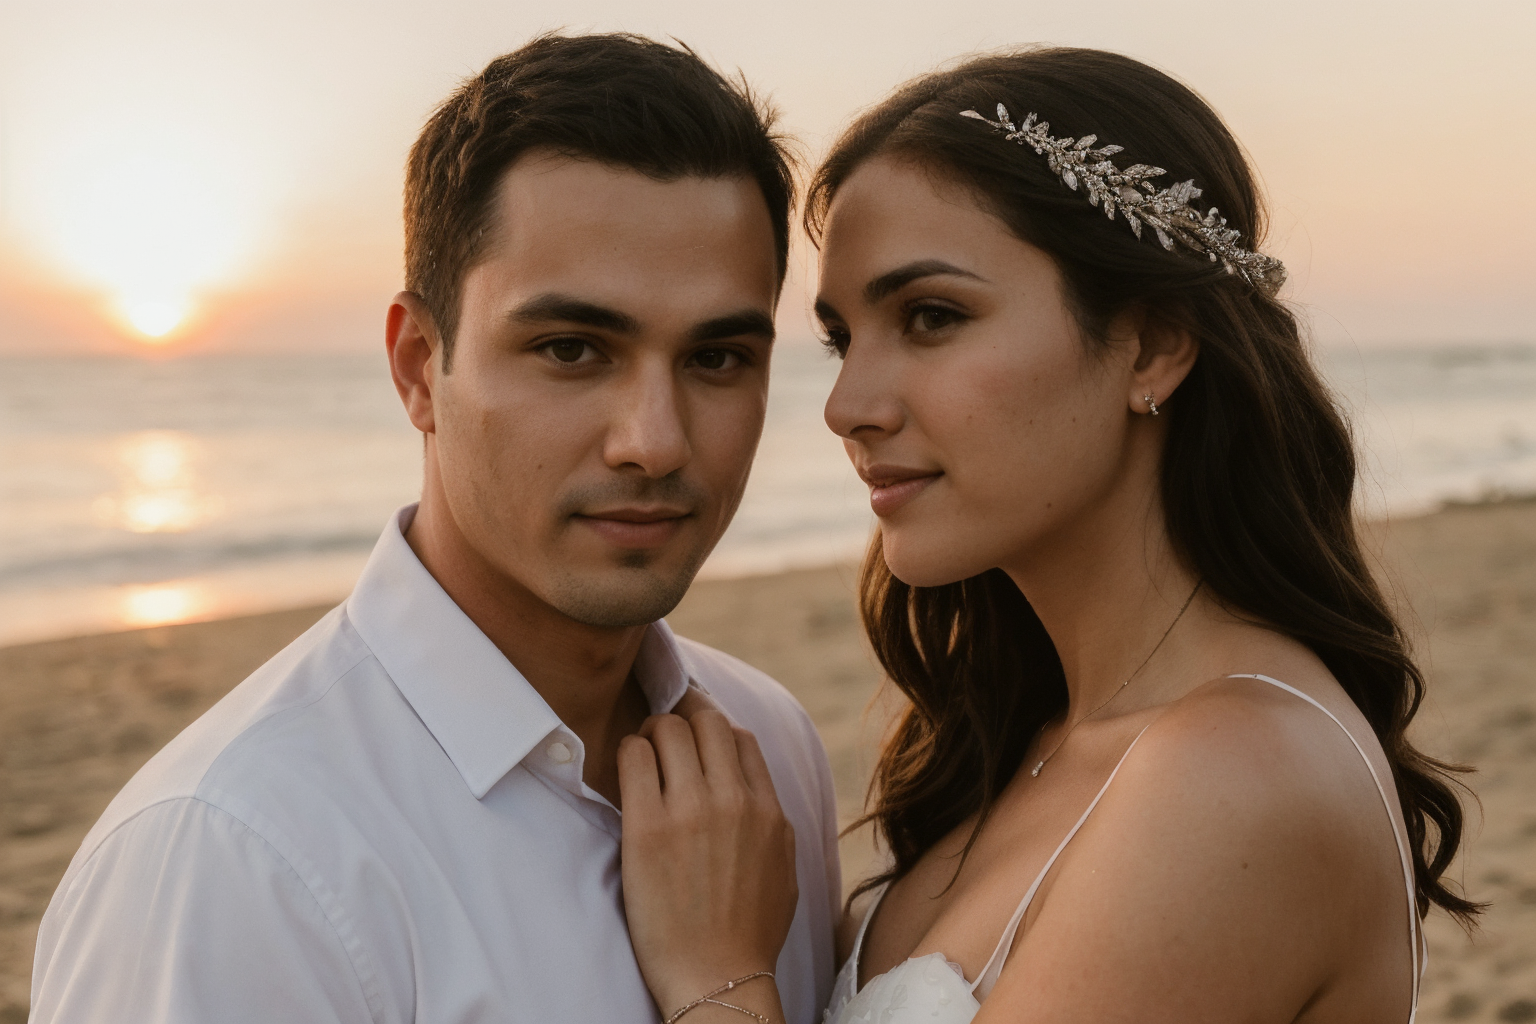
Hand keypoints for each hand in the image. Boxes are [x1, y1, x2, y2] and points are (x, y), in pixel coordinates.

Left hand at [618, 694, 797, 1016]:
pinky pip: (632, 756)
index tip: (694, 739)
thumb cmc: (749, 934)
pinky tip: (626, 776)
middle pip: (706, 720)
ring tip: (643, 757)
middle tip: (663, 741)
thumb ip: (772, 820)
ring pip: (668, 728)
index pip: (740, 736)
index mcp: (768, 811)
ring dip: (652, 734)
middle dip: (682, 721)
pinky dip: (628, 754)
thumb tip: (757, 791)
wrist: (719, 980)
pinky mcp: (647, 828)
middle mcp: (734, 801)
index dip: (712, 729)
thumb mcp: (784, 869)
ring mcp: (691, 811)